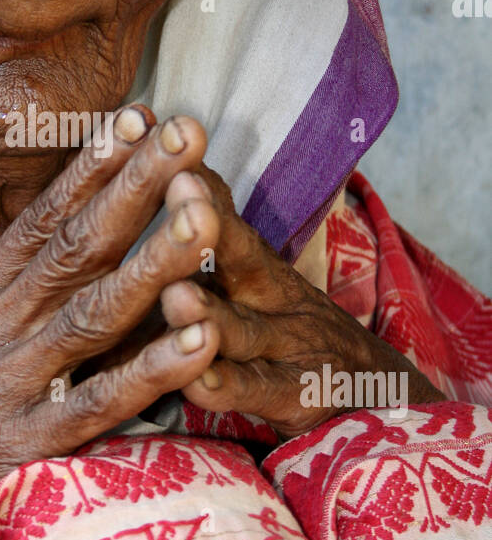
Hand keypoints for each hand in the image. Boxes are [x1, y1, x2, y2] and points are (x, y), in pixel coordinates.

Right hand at [0, 109, 224, 539]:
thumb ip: (5, 296)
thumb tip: (62, 241)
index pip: (38, 220)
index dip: (93, 166)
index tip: (141, 114)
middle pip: (71, 246)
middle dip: (135, 185)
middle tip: (191, 131)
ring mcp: (1, 388)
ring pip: (90, 312)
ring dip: (153, 259)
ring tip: (206, 212)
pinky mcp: (20, 450)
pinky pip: (98, 402)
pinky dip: (151, 369)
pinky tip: (200, 338)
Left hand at [158, 165, 441, 439]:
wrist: (385, 396)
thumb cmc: (294, 336)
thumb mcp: (261, 286)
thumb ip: (215, 252)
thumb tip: (154, 193)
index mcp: (257, 268)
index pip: (225, 218)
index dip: (197, 183)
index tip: (165, 140)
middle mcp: (275, 299)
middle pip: (240, 257)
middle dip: (205, 223)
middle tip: (175, 185)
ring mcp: (291, 348)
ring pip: (244, 329)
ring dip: (208, 313)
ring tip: (174, 295)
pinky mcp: (301, 399)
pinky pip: (259, 391)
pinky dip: (226, 387)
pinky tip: (195, 383)